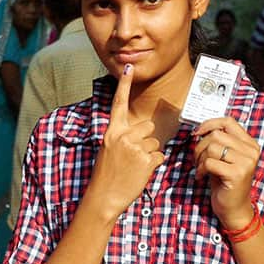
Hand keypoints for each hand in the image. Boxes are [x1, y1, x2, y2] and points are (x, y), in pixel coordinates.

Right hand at [84, 64, 163, 220]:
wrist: (103, 196)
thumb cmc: (107, 174)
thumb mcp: (109, 151)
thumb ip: (122, 138)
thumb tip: (144, 132)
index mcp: (111, 132)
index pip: (119, 103)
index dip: (124, 84)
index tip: (128, 67)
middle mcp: (122, 136)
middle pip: (148, 126)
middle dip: (146, 139)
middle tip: (134, 156)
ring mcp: (134, 148)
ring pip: (155, 142)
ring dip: (150, 154)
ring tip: (135, 166)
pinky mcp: (146, 160)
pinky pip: (160, 156)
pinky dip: (154, 165)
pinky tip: (141, 173)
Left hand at [193, 117, 259, 228]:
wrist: (233, 208)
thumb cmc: (224, 182)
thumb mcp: (223, 158)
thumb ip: (218, 142)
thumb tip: (198, 130)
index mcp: (249, 144)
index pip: (228, 121)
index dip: (209, 124)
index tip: (196, 133)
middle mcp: (251, 151)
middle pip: (216, 135)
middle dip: (200, 146)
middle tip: (197, 160)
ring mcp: (246, 162)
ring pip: (212, 147)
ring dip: (199, 158)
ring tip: (201, 169)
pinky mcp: (237, 173)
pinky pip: (209, 162)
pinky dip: (200, 169)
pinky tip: (201, 177)